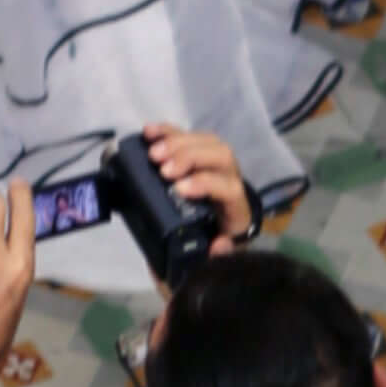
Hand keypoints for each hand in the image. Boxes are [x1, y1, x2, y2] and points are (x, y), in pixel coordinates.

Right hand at [134, 123, 257, 248]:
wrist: (223, 228)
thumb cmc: (218, 240)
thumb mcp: (223, 254)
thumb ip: (222, 253)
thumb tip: (217, 245)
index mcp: (236, 207)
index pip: (229, 188)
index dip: (205, 183)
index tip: (178, 189)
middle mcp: (231, 178)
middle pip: (221, 155)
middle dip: (190, 156)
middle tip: (162, 168)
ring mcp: (215, 162)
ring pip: (206, 141)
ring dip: (178, 142)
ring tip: (153, 153)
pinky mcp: (198, 153)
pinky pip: (187, 136)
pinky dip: (168, 132)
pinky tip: (149, 132)